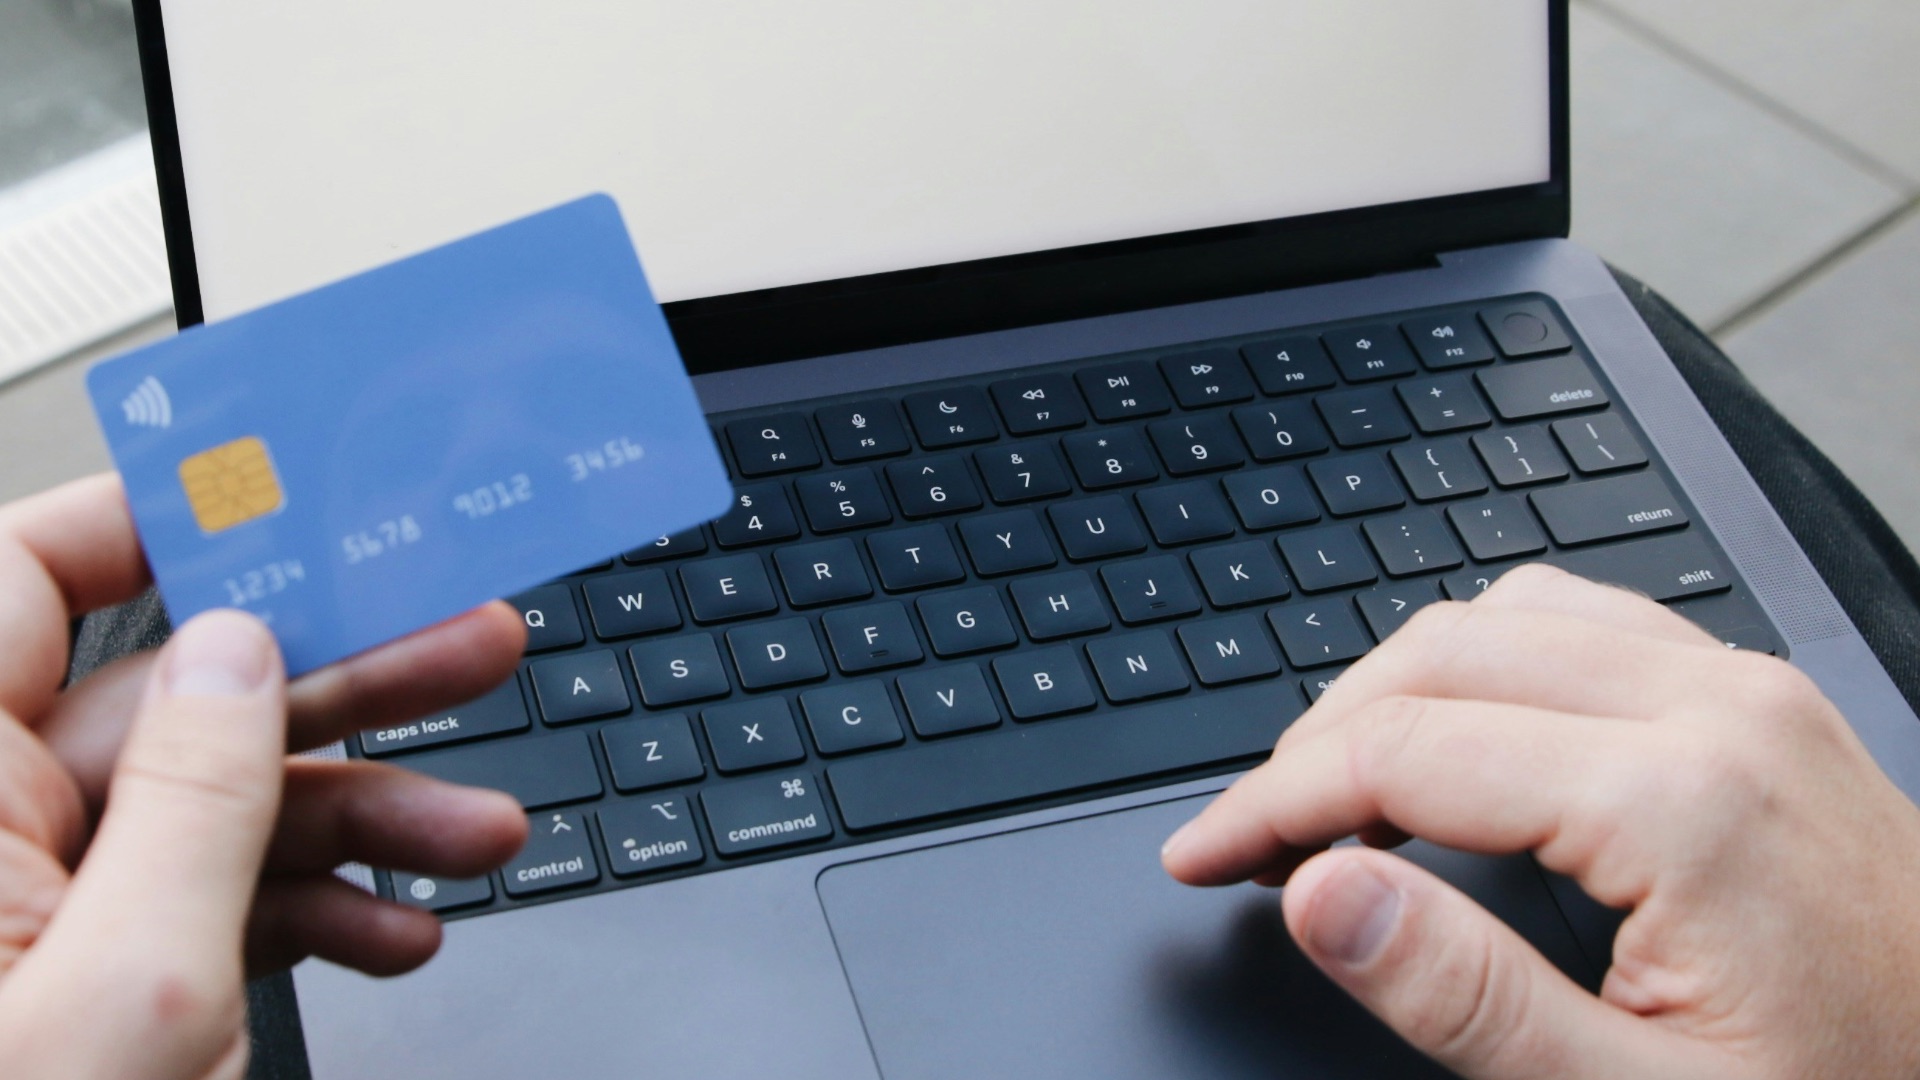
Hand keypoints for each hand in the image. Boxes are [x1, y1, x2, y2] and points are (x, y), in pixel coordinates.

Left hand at [0, 475, 530, 1078]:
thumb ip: (195, 800)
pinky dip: (318, 905)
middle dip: (341, 679)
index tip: (294, 501)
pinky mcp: (100, 974)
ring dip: (364, 812)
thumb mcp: (136, 982)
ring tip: (476, 829)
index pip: (28, 581)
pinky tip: (396, 923)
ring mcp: (49, 905)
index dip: (155, 521)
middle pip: (179, 698)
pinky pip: (217, 899)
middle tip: (467, 644)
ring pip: (222, 804)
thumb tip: (239, 653)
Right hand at [1162, 564, 1919, 1078]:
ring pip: (1505, 614)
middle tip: (1254, 835)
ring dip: (1396, 689)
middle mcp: (1719, 709)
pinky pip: (1584, 620)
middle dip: (1318, 741)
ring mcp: (1748, 689)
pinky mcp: (1760, 698)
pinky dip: (1485, 661)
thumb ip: (1465, 996)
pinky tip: (1462, 734)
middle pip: (1441, 656)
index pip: (1405, 750)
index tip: (1204, 855)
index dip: (1273, 802)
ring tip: (1340, 789)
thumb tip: (1320, 894)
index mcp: (1683, 803)